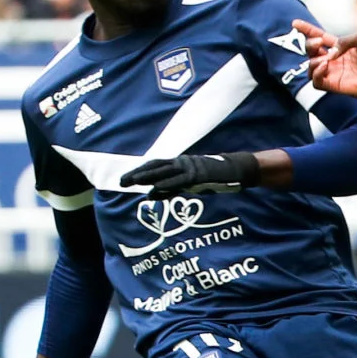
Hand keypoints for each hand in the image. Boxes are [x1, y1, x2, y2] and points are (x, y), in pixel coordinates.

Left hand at [120, 152, 259, 195]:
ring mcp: (189, 168)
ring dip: (147, 176)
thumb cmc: (214, 177)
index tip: (125, 178)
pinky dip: (166, 185)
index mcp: (179, 163)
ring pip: (163, 172)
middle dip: (137, 174)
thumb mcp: (189, 184)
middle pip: (154, 167)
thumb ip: (171, 188)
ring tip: (132, 182)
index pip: (154, 166)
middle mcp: (181, 163)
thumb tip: (151, 194)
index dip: (139, 170)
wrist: (235, 170)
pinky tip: (155, 188)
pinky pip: (179, 181)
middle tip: (121, 181)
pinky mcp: (197, 175)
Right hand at [297, 21, 356, 98]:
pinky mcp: (334, 85)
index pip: (318, 36)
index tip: (295, 23)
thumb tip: (331, 51)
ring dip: (313, 60)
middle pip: (310, 50)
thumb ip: (346, 39)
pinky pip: (315, 81)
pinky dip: (316, 73)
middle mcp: (333, 59)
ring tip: (327, 59)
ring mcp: (332, 72)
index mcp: (339, 46)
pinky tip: (325, 66)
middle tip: (320, 42)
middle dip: (310, 43)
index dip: (306, 29)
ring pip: (309, 66)